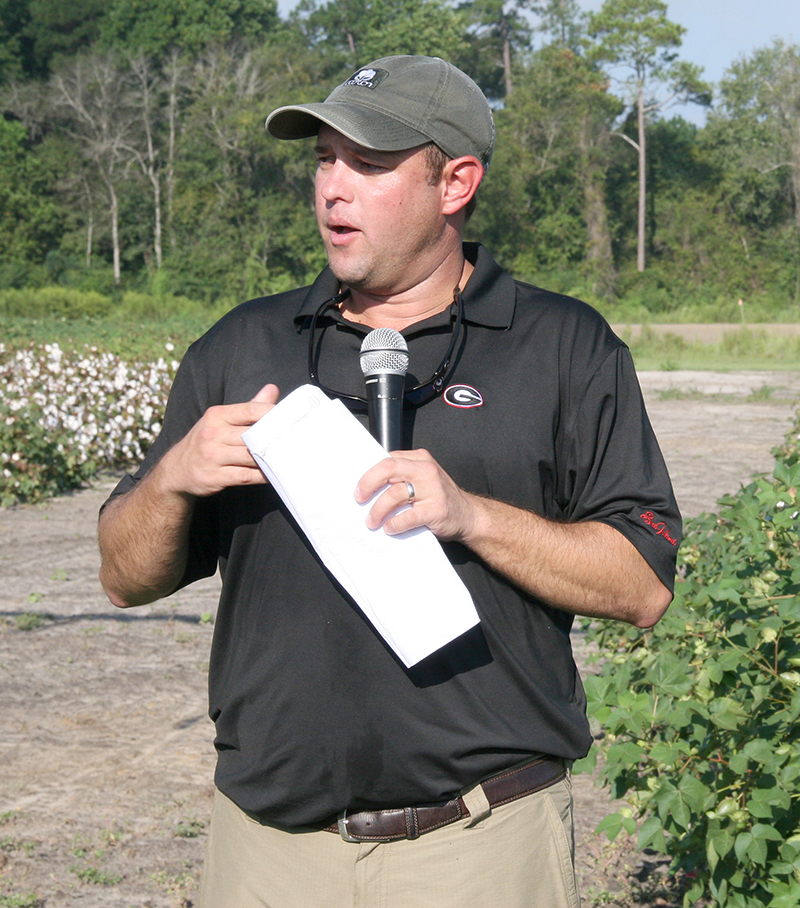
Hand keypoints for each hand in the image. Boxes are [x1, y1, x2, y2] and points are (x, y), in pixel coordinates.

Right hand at [164, 383, 279, 497]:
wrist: (177, 470)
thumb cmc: (206, 441)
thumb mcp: (221, 420)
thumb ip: (249, 407)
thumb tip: (272, 389)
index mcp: (216, 416)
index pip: (250, 409)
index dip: (272, 413)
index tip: (290, 418)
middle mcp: (212, 434)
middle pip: (253, 434)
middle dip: (275, 438)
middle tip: (297, 440)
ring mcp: (212, 456)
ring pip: (251, 456)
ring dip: (270, 458)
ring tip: (289, 457)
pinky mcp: (214, 477)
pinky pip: (245, 475)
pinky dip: (262, 475)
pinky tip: (274, 473)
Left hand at [354, 448, 477, 541]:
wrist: (469, 516)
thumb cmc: (439, 499)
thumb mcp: (423, 479)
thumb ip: (402, 477)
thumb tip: (368, 487)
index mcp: (420, 459)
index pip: (387, 460)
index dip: (369, 474)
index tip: (358, 487)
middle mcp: (426, 470)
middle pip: (388, 469)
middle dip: (368, 484)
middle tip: (359, 499)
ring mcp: (433, 489)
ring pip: (395, 494)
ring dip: (378, 510)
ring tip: (372, 522)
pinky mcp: (437, 509)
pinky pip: (408, 516)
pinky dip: (395, 524)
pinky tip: (389, 529)